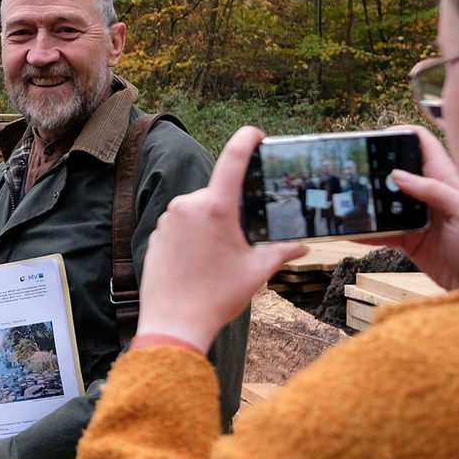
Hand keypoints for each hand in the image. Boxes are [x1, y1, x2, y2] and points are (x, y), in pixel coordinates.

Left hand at [135, 127, 309, 351]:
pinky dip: (195, 236)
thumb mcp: (257, 272)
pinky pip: (182, 225)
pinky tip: (200, 263)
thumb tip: (301, 247)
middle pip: (219, 193)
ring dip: (213, 224)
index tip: (257, 134)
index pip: (233, 158)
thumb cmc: (217, 298)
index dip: (246, 139)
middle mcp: (188, 205)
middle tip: (244, 238)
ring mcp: (168, 219)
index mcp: (216, 207)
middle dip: (234, 210)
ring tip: (220, 258)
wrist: (173, 324)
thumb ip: (281, 252)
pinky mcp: (156, 233)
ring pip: (199, 210)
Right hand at [367, 125, 458, 289]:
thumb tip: (398, 175)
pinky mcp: (407, 236)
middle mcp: (429, 193)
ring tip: (347, 198)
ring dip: (368, 199)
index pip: (423, 144)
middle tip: (354, 170)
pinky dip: (367, 230)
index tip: (377, 139)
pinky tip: (351, 230)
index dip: (401, 134)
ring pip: (386, 199)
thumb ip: (435, 190)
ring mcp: (416, 215)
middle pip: (397, 169)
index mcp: (447, 180)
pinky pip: (382, 228)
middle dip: (375, 167)